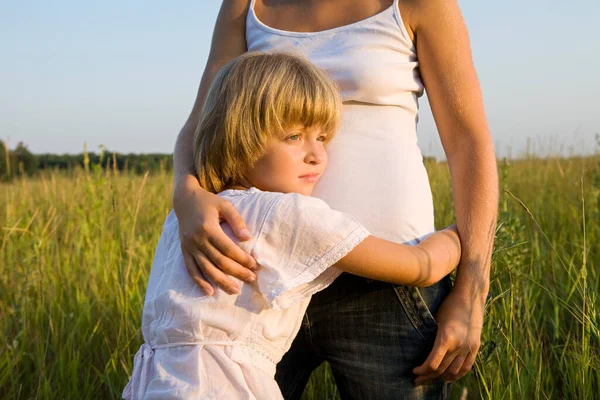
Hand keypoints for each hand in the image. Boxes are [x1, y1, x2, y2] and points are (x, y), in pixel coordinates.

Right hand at [173, 177, 257, 294]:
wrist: (184, 200)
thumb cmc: (208, 202)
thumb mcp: (224, 205)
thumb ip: (236, 220)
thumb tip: (247, 238)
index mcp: (208, 228)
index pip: (228, 248)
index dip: (242, 258)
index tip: (255, 265)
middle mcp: (197, 240)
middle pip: (219, 261)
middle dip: (237, 272)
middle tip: (252, 279)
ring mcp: (189, 247)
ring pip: (206, 269)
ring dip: (221, 282)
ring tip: (235, 290)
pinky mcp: (184, 251)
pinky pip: (191, 270)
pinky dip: (200, 282)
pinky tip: (210, 292)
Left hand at [412, 290, 482, 384]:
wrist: (470, 295)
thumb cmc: (448, 304)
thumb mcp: (435, 320)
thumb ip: (431, 338)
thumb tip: (420, 354)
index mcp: (446, 338)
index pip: (432, 364)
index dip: (422, 371)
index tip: (414, 372)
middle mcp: (459, 345)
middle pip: (442, 370)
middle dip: (428, 377)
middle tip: (418, 381)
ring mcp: (469, 347)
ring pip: (454, 372)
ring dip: (441, 378)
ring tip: (431, 380)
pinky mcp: (475, 346)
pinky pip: (466, 367)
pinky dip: (457, 375)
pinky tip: (448, 377)